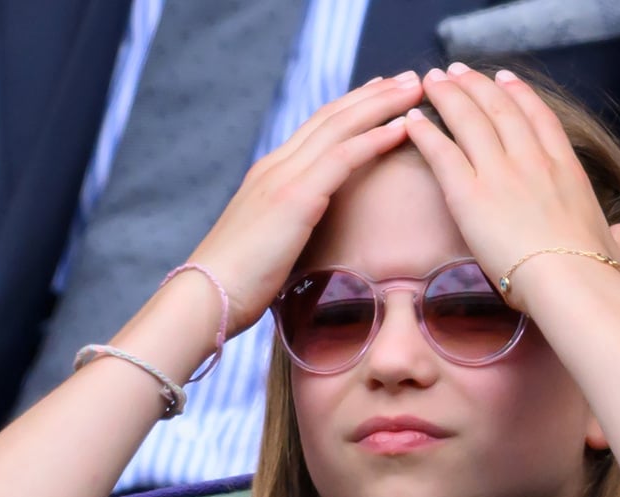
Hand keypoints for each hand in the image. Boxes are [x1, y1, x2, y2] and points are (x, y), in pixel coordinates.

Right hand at [187, 71, 422, 335]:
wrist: (205, 296)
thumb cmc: (234, 284)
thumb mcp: (266, 243)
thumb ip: (287, 226)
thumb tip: (306, 235)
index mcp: (268, 175)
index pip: (316, 128)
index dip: (351, 107)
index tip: (381, 93)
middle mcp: (276, 166)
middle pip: (331, 116)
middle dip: (374, 94)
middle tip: (409, 78)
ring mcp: (284, 178)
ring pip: (340, 126)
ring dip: (382, 104)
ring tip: (414, 88)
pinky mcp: (294, 197)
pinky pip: (343, 157)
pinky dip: (375, 138)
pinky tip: (402, 127)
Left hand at [404, 64, 619, 313]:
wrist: (570, 281)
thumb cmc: (593, 270)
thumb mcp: (613, 247)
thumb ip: (617, 236)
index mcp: (566, 169)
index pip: (540, 119)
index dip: (519, 94)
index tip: (504, 78)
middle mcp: (532, 161)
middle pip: (499, 109)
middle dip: (475, 85)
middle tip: (456, 70)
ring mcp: (500, 173)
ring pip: (469, 120)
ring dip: (448, 95)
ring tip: (432, 80)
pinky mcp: (469, 194)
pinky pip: (442, 153)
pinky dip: (425, 131)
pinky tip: (413, 117)